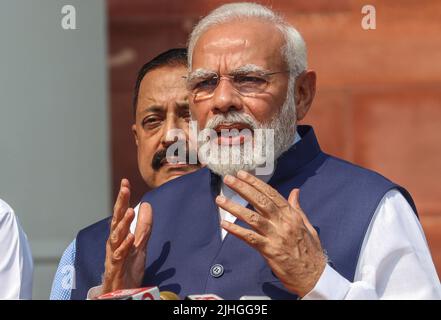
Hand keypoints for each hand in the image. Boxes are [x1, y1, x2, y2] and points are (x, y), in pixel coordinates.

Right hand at [102, 179, 152, 293]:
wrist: (122, 292)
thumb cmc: (127, 269)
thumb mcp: (140, 244)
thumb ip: (144, 226)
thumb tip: (147, 205)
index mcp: (119, 236)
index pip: (120, 213)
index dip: (122, 198)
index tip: (125, 182)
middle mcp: (114, 243)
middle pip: (116, 220)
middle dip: (119, 204)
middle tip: (124, 188)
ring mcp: (113, 255)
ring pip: (116, 237)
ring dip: (122, 224)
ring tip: (129, 211)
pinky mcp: (115, 269)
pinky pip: (118, 256)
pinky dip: (124, 246)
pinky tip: (130, 238)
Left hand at [215, 170, 326, 296]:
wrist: (313, 276)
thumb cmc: (310, 251)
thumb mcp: (307, 226)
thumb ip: (297, 208)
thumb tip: (295, 191)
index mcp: (292, 215)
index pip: (271, 194)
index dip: (256, 183)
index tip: (242, 175)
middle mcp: (283, 223)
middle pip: (260, 202)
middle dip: (243, 189)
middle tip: (228, 179)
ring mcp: (276, 236)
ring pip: (252, 218)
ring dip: (234, 208)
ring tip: (220, 200)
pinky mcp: (269, 251)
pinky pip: (250, 238)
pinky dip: (236, 230)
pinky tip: (224, 224)